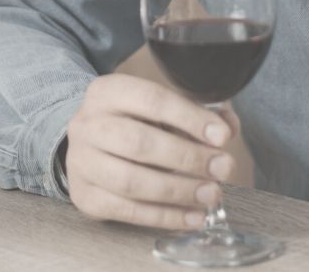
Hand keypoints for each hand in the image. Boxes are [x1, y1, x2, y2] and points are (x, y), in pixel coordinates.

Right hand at [64, 74, 235, 229]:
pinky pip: (128, 211)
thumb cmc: (132, 123)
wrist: (89, 146)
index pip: (151, 100)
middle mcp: (87, 124)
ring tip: (211, 194)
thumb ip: (196, 114)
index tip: (222, 136)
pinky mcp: (85, 196)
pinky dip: (165, 216)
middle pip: (139, 143)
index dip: (189, 118)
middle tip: (222, 168)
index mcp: (107, 92)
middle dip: (187, 158)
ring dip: (178, 191)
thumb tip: (227, 127)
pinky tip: (194, 216)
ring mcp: (81, 162)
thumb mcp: (160, 109)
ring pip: (131, 181)